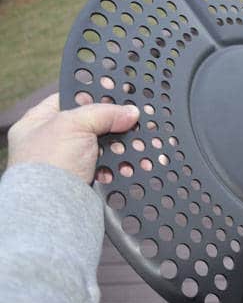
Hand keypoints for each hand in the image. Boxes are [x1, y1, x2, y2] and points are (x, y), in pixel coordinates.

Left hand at [7, 93, 138, 183]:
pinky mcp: (85, 181)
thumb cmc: (48, 163)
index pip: (71, 99)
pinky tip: (137, 164)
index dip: (95, 95)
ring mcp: (70, 163)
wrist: (51, 209)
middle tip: (137, 121)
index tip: (118, 93)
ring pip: (105, 148)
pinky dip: (124, 166)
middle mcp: (53, 142)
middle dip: (117, 124)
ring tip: (143, 146)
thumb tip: (130, 112)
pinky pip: (110, 168)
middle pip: (93, 124)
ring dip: (125, 147)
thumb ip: (104, 113)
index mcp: (39, 122)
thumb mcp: (74, 124)